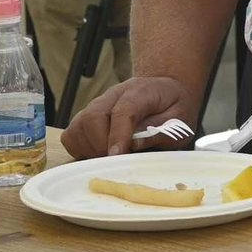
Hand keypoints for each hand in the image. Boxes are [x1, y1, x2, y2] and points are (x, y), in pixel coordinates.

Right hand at [59, 75, 196, 158]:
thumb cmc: (173, 108)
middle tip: (117, 160)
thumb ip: (161, 131)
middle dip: (101, 144)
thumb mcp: (180, 120)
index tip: (118, 155)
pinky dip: (79, 148)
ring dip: (91, 149)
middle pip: (93, 116)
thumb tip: (135, 143)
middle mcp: (114, 94)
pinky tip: (98, 153)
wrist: (164, 92)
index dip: (118, 134)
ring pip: (79, 126)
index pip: (123, 110)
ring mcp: (97, 104)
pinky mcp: (86, 116)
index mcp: (140, 91)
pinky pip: (71, 134)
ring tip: (111, 157)